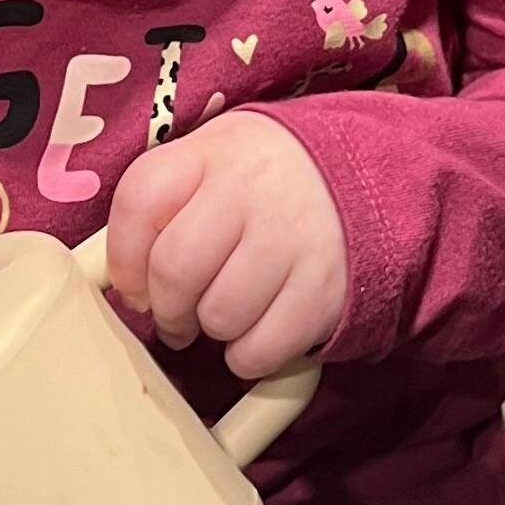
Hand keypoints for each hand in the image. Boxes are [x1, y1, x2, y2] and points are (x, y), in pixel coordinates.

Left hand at [105, 110, 347, 379]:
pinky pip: (260, 350)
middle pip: (175, 269)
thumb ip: (170, 203)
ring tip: (234, 309)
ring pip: (218, 316)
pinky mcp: (326, 289)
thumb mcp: (223, 159)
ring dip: (215, 328)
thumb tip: (125, 284)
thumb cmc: (276, 179)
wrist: (381, 174)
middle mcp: (253, 188)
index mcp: (216, 150)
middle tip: (179, 315)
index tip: (134, 282)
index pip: (140, 198)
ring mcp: (294, 238)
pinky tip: (264, 327)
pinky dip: (251, 354)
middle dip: (168, 308)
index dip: (123, 256)